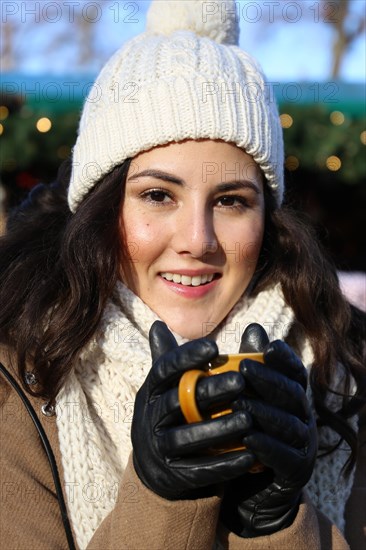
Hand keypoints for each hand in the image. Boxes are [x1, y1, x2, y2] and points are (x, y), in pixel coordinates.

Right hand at [131, 321, 255, 499]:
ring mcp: (159, 448)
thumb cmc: (170, 413)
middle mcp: (149, 418)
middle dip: (209, 391)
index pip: (163, 370)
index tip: (215, 346)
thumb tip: (157, 323)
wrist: (157, 465)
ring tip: (249, 418)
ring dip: (219, 429)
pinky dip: (224, 464)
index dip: (186, 357)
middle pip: (178, 402)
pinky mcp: (173, 475)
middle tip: (240, 381)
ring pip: (188, 437)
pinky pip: (199, 470)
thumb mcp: (164, 386)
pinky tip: (250, 456)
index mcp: (150, 392)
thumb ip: (167, 357)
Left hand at [220, 323, 317, 536]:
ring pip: (290, 424)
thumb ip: (249, 365)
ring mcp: (303, 445)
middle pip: (292, 394)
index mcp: (292, 397)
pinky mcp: (296, 471)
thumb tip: (252, 326)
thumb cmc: (245, 431)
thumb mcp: (247, 396)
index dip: (284, 359)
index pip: (294, 372)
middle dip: (269, 380)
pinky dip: (268, 447)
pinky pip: (285, 457)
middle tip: (244, 369)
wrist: (250, 488)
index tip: (268, 346)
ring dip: (265, 412)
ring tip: (239, 404)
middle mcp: (302, 417)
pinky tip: (247, 439)